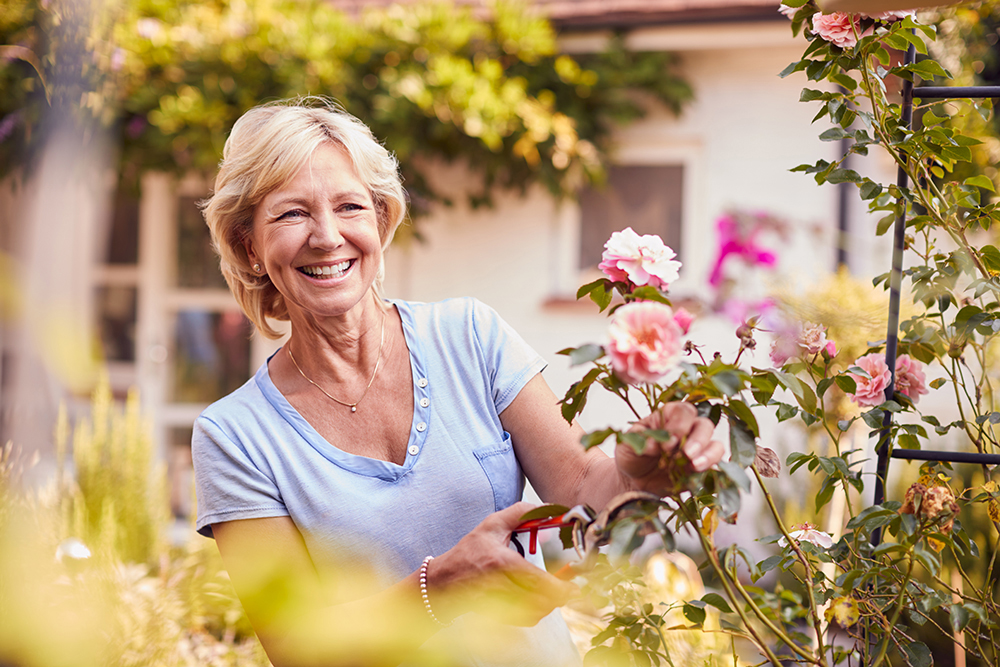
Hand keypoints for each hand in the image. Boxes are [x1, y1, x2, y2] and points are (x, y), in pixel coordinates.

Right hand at [427, 502, 578, 625]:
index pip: (538, 581)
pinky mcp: (498, 617)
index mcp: (501, 563)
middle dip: (559, 597)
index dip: (561, 588)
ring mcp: (498, 605)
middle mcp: (500, 586)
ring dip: (548, 605)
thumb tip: (547, 507)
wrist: (443, 580)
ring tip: (550, 593)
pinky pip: (526, 621)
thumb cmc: (468, 552)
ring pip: (536, 613)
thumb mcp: (491, 525)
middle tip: (568, 590)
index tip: (573, 588)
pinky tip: (534, 601)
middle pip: (541, 601)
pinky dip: (535, 613)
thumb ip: (520, 513)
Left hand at [615, 402, 724, 495]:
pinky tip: (696, 472)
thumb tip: (654, 444)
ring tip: (694, 465)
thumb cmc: (632, 455)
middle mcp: (687, 429)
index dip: (679, 425)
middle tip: (685, 453)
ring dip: (708, 454)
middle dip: (697, 439)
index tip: (666, 444)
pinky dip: (710, 467)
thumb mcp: (627, 445)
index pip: (683, 411)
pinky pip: (715, 464)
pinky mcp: (701, 466)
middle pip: (704, 425)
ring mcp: (697, 448)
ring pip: (715, 444)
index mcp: (668, 417)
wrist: (635, 480)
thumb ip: (640, 441)